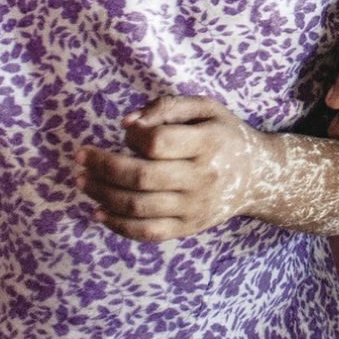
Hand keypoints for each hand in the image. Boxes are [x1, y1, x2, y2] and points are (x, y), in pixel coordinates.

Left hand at [79, 94, 277, 240]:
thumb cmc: (224, 135)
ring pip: (139, 207)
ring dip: (102, 195)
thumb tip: (127, 123)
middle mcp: (202, 178)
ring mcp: (195, 207)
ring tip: (82, 181)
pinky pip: (147, 232)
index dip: (133, 137)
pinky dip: (118, 225)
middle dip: (103, 167)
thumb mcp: (205, 108)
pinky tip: (98, 212)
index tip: (126, 132)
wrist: (259, 176)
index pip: (158, 143)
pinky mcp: (188, 228)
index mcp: (208, 143)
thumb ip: (167, 106)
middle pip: (141, 177)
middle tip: (79, 158)